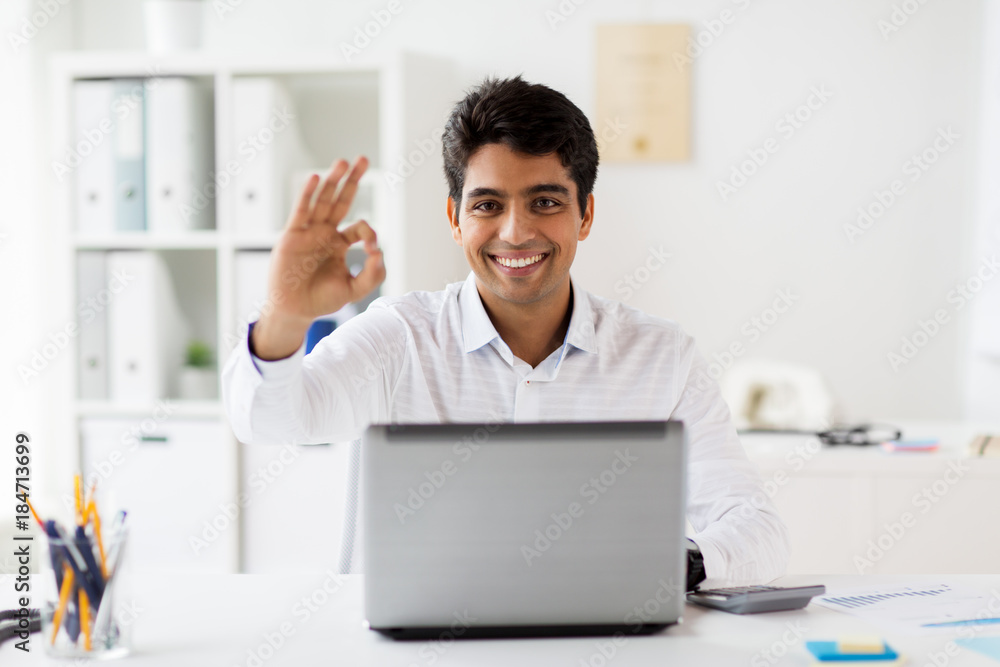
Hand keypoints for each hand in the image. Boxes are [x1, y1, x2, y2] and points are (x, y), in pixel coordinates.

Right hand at [251, 156, 384, 359]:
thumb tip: (380, 252)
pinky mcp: (292, 236)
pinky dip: (307, 195)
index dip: (369, 231)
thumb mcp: (354, 290)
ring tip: (343, 162)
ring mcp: (308, 232)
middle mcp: (324, 233)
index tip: (372, 248)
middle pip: (340, 200)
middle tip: (363, 159)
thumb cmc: (321, 300)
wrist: (295, 311)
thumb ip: (373, 275)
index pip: (359, 227)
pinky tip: (315, 178)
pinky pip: (301, 211)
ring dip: (332, 180)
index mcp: (339, 243)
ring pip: (322, 200)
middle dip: (352, 180)